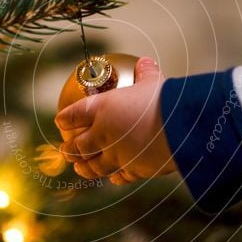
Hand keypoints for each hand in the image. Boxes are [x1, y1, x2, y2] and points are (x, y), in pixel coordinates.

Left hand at [55, 57, 176, 184]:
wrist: (180, 129)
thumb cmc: (164, 102)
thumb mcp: (154, 82)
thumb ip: (146, 74)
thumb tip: (146, 63)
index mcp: (104, 109)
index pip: (76, 114)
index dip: (66, 118)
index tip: (60, 121)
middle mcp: (105, 134)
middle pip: (79, 145)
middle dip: (70, 149)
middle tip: (65, 150)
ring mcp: (118, 155)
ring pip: (94, 166)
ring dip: (85, 168)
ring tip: (80, 168)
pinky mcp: (134, 170)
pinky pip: (120, 176)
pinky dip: (115, 177)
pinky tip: (113, 178)